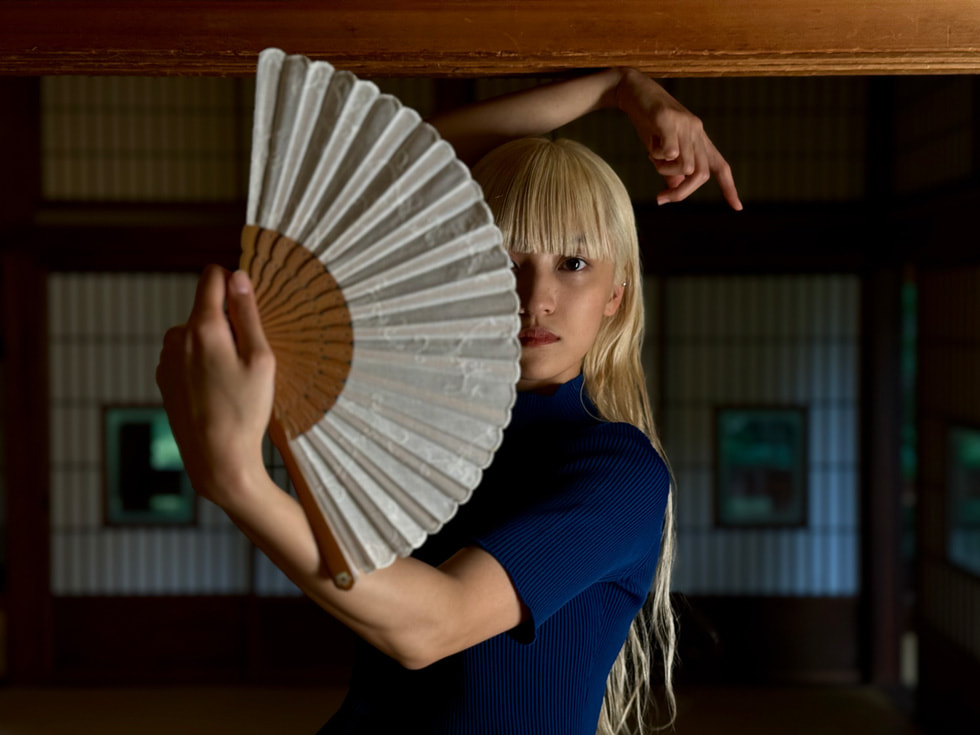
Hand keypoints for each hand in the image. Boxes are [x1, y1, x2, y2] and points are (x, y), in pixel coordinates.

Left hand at [156, 266, 275, 505]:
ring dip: (214, 345)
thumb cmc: (246, 411)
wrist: (216, 459)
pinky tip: (216, 392)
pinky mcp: (163, 379)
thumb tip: (238, 276)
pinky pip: (186, 356)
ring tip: (232, 380)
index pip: (212, 277)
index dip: (233, 282)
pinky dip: (202, 364)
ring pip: (195, 333)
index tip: (249, 304)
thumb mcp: (260, 359)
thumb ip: (248, 314)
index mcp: (203, 328)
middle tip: (248, 359)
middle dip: (227, 323)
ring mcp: (166, 359)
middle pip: (205, 308)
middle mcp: (176, 338)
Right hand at [616, 68, 741, 209]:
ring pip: (685, 166)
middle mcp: (697, 131)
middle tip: (661, 199)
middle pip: (701, 174)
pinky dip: (657, 156)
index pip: (720, 166)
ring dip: (664, 170)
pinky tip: (650, 145)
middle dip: (682, 193)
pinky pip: (670, 152)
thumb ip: (671, 167)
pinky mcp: (669, 120)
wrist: (632, 90)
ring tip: (652, 156)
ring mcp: (685, 125)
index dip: (729, 188)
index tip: (738, 208)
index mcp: (699, 139)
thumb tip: (675, 187)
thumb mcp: (660, 147)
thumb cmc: (646, 120)